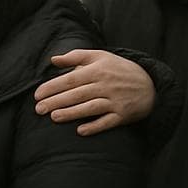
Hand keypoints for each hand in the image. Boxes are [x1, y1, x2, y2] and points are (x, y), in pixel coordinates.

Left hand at [34, 50, 155, 135]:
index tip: (37, 95)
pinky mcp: (123, 115)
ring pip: (90, 108)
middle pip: (77, 94)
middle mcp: (106, 85)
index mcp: (98, 70)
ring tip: (54, 117)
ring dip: (72, 113)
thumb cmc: (119, 69)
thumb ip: (76, 56)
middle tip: (38, 109)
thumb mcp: (100, 56)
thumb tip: (53, 60)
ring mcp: (115, 101)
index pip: (71, 79)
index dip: (53, 87)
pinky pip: (108, 122)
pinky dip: (95, 126)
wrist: (150, 84)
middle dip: (56, 101)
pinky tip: (80, 131)